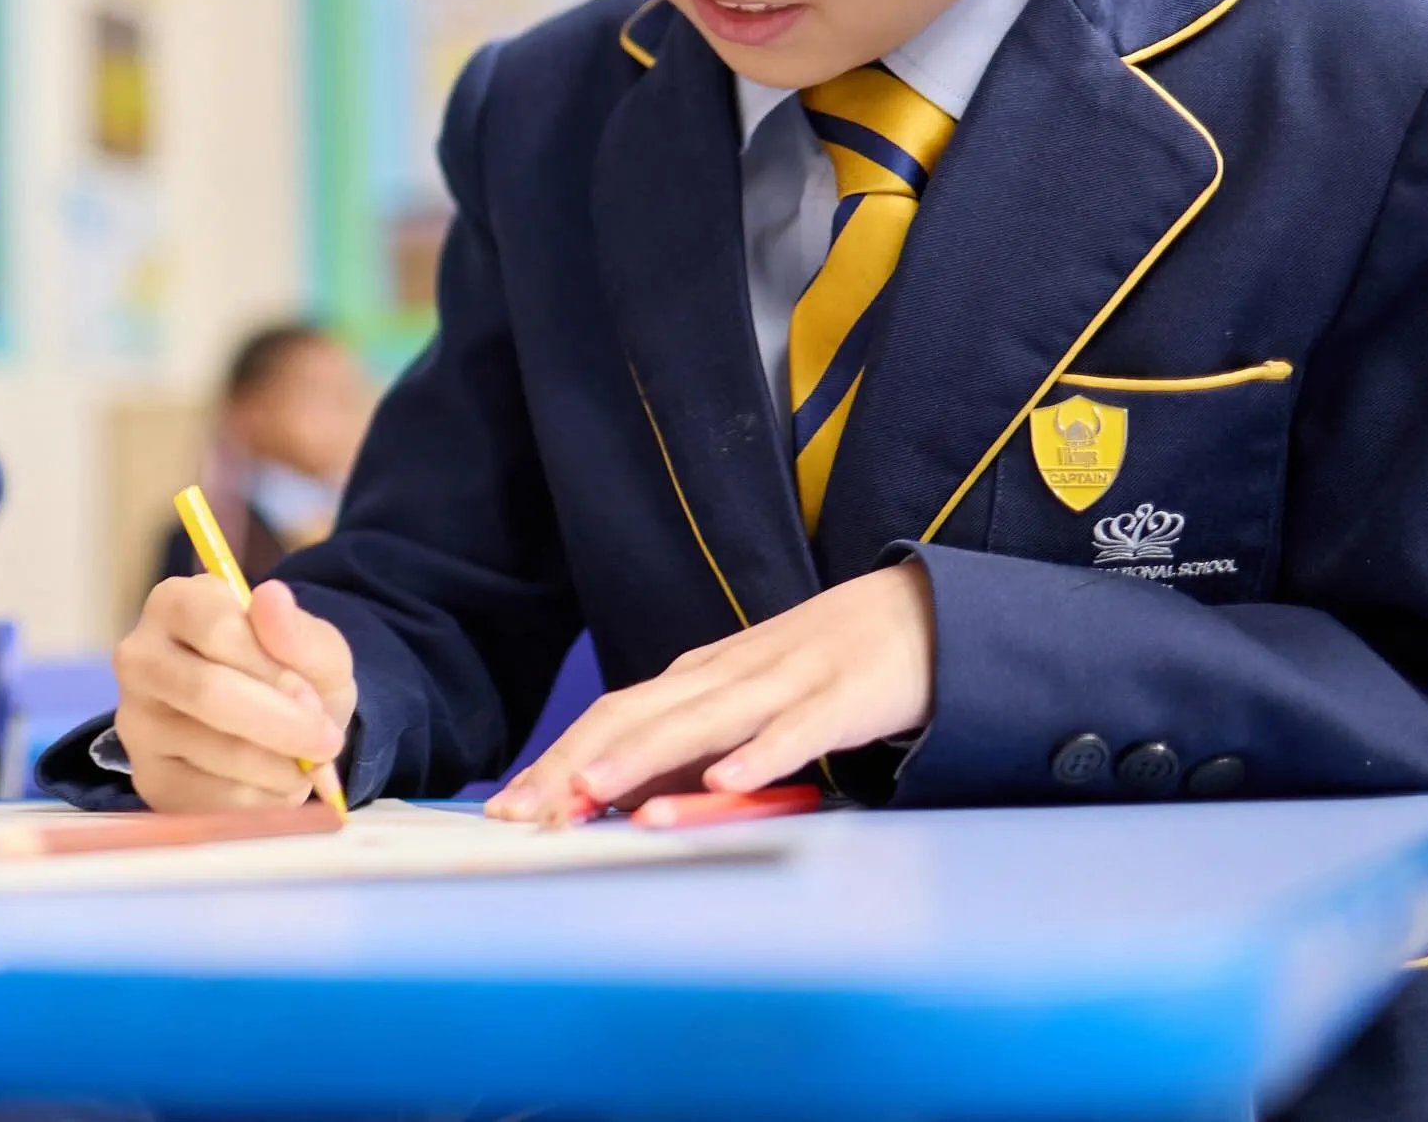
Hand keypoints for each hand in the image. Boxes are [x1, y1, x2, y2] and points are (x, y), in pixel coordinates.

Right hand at [111, 574, 353, 812]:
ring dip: (282, 768)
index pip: (216, 629)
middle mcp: (139, 658)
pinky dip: (264, 800)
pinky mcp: (149, 779)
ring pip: (218, 753)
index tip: (311, 696)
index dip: (273, 669)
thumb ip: (298, 630)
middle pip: (208, 692)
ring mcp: (136, 723)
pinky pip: (214, 800)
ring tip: (302, 762)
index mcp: (175, 604)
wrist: (281, 729)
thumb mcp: (314, 648)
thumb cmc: (289, 674)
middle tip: (328, 743)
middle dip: (284, 725)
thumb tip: (272, 597)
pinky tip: (272, 783)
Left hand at [489, 560, 934, 824]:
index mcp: (698, 678)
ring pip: (703, 721)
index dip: (558, 760)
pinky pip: (796, 731)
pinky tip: (728, 781)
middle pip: (637, 717)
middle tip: (524, 812)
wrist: (919, 615)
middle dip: (573, 765)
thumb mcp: (746, 705)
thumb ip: (694, 746)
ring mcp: (783, 683)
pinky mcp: (842, 698)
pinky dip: (759, 755)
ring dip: (644, 757)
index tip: (508, 806)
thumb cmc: (823, 670)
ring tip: (593, 791)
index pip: (611, 716)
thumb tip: (624, 798)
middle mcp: (727, 674)